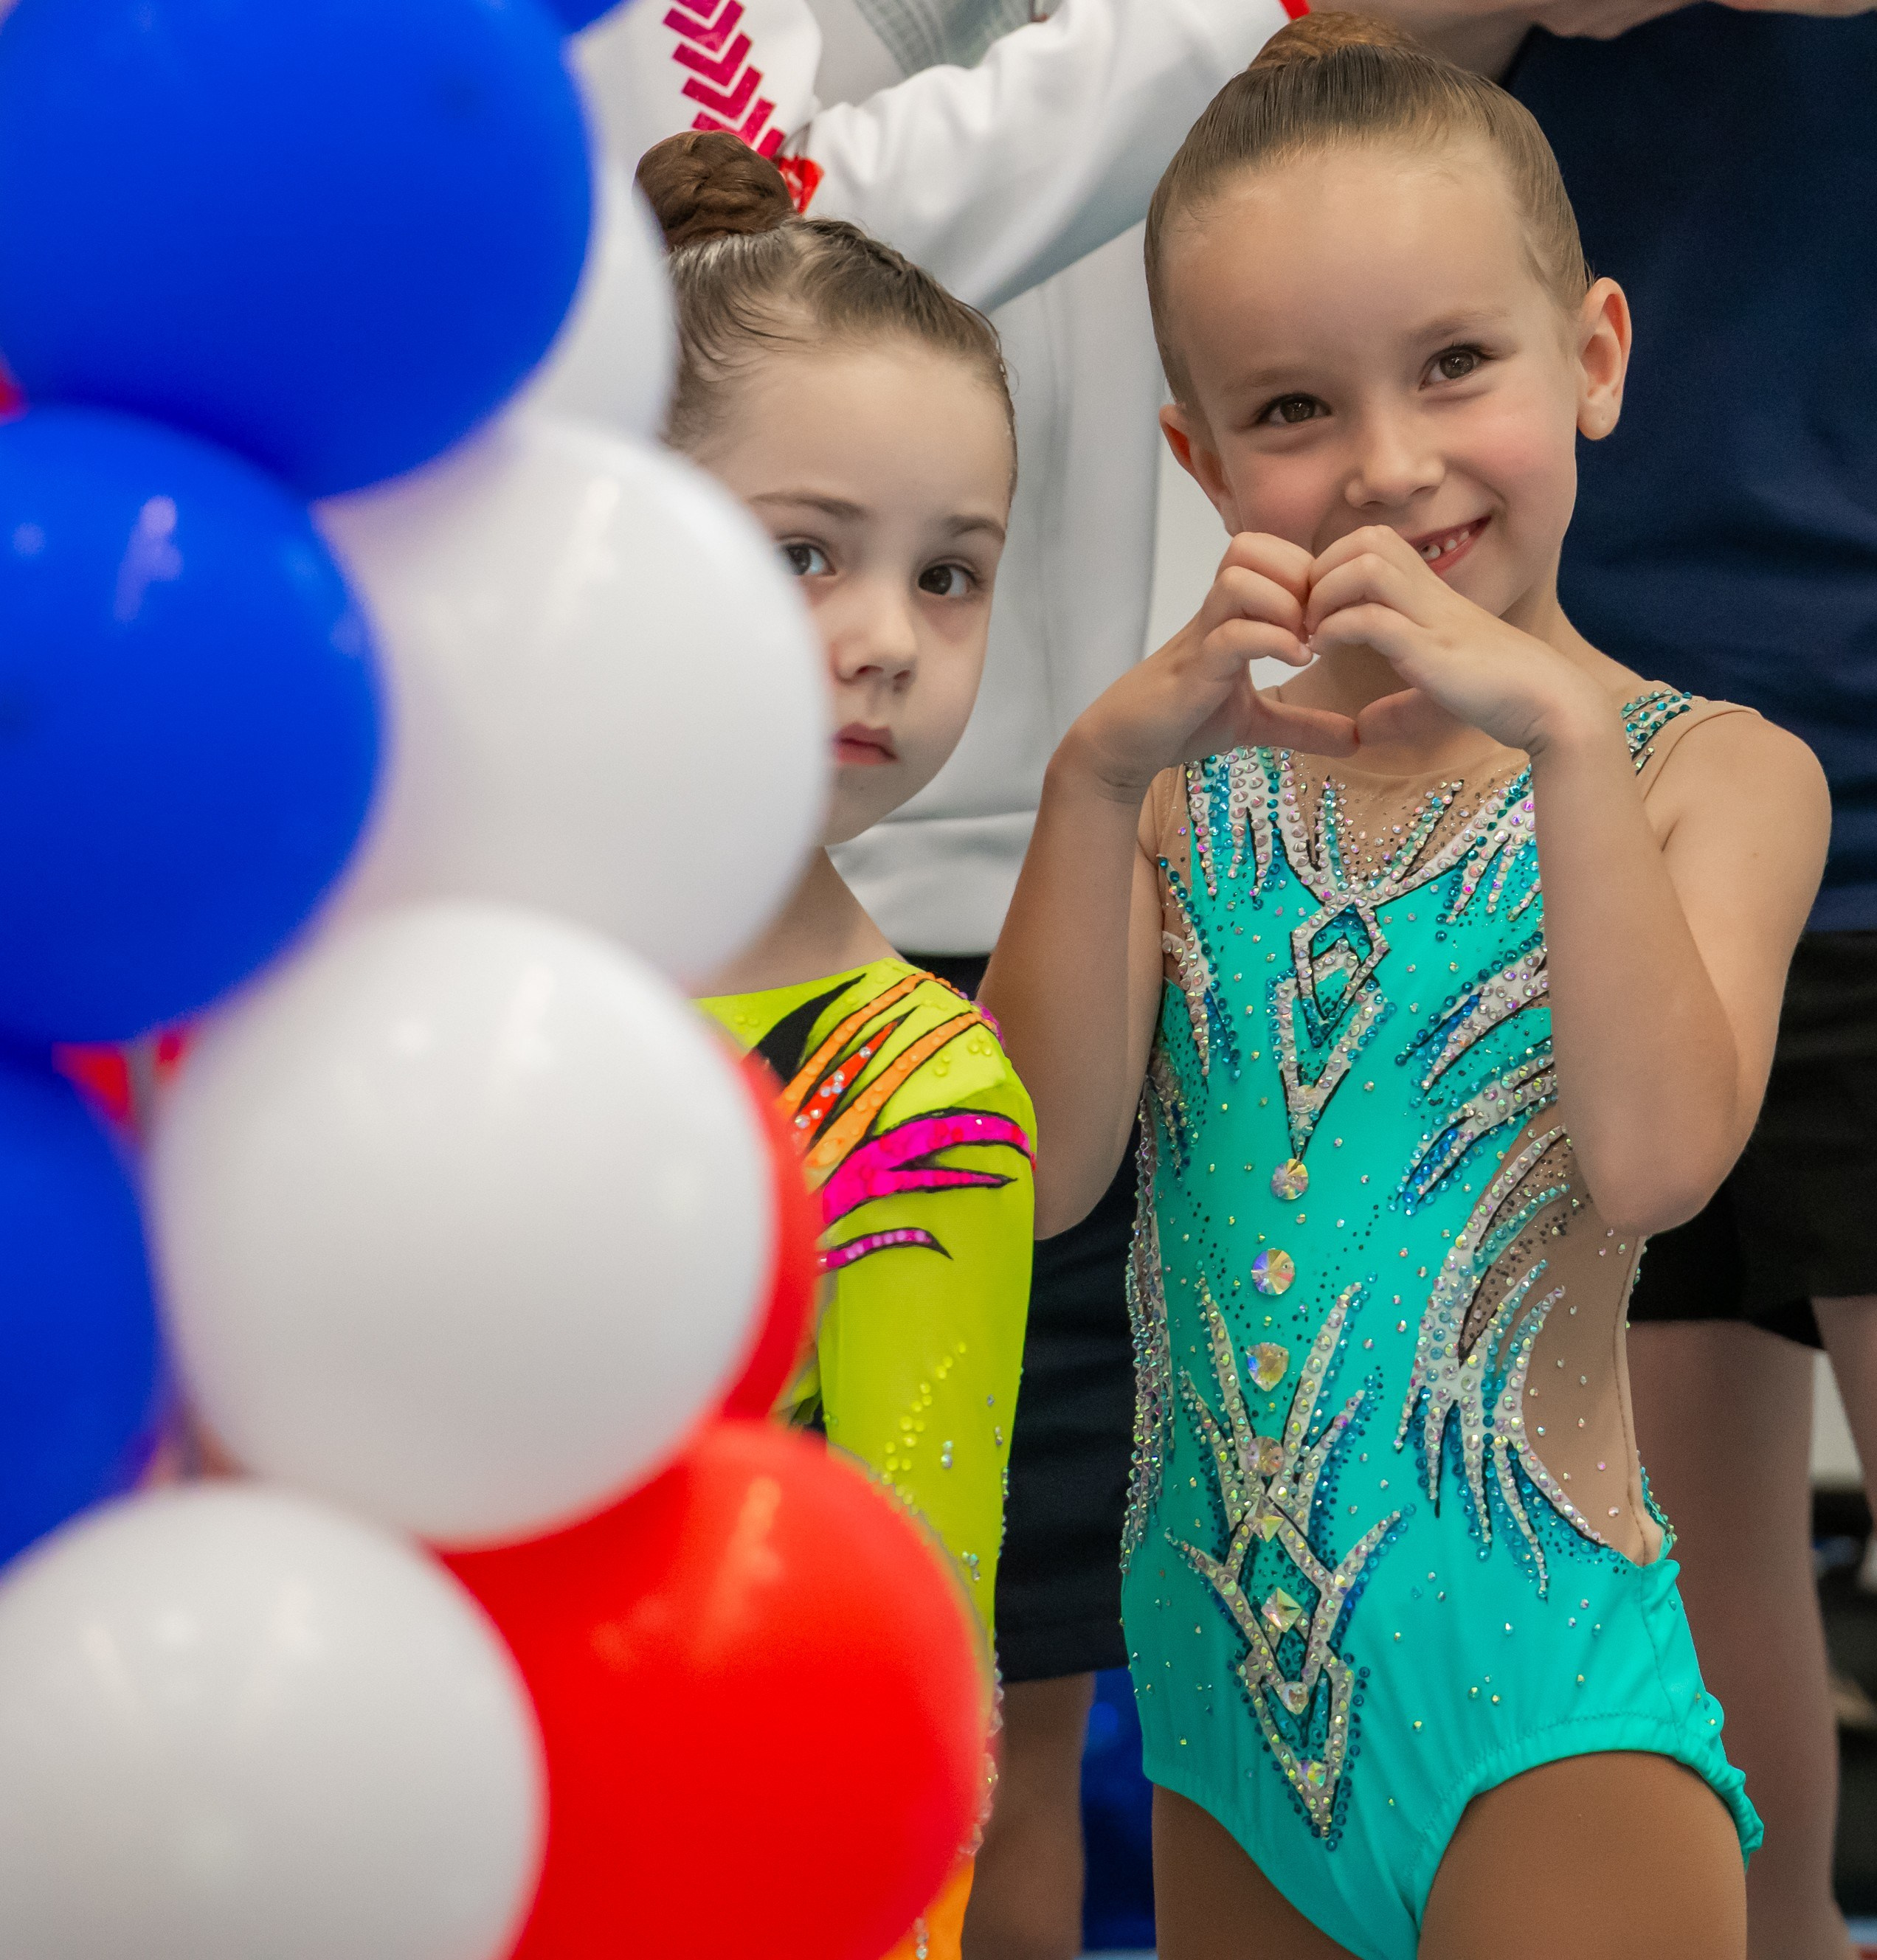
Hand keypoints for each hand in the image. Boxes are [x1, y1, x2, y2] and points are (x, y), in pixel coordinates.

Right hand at [1065, 533, 1358, 800]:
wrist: (1126, 745)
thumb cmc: (1184, 722)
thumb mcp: (1257, 722)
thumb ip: (1303, 724)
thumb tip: (1355, 739)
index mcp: (1230, 613)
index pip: (1265, 550)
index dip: (1305, 569)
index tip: (1328, 613)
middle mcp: (1214, 614)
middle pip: (1251, 548)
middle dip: (1298, 576)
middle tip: (1320, 621)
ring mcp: (1200, 637)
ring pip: (1239, 580)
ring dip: (1284, 604)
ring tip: (1305, 640)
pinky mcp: (1193, 669)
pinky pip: (1232, 634)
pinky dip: (1271, 641)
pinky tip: (1296, 663)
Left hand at [1302, 525, 1602, 754]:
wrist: (1551, 704)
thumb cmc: (1501, 697)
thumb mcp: (1436, 698)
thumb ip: (1397, 708)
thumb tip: (1363, 729)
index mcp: (1430, 593)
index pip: (1372, 542)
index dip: (1331, 565)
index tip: (1315, 610)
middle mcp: (1429, 593)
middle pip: (1365, 538)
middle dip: (1320, 571)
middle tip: (1306, 615)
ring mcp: (1431, 616)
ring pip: (1364, 566)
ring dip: (1325, 594)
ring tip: (1314, 631)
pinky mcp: (1431, 648)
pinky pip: (1371, 618)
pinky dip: (1336, 629)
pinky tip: (1324, 651)